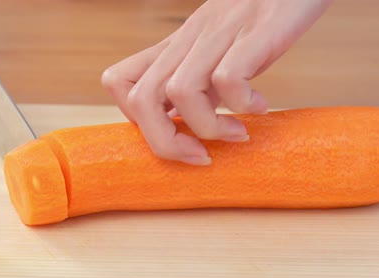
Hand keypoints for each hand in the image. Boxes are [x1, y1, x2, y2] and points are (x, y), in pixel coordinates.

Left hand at [101, 0, 332, 164]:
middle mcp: (187, 40)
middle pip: (141, 99)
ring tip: (236, 133)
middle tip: (200, 155)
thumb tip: (186, 127)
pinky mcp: (255, 31)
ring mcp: (218, 34)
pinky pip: (228, 78)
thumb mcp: (217, 54)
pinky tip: (260, 106)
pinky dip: (242, 104)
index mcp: (174, 47)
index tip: (173, 134)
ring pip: (178, 92)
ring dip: (207, 128)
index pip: (118, 82)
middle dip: (165, 143)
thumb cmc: (260, 22)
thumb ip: (199, 86)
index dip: (136, 120)